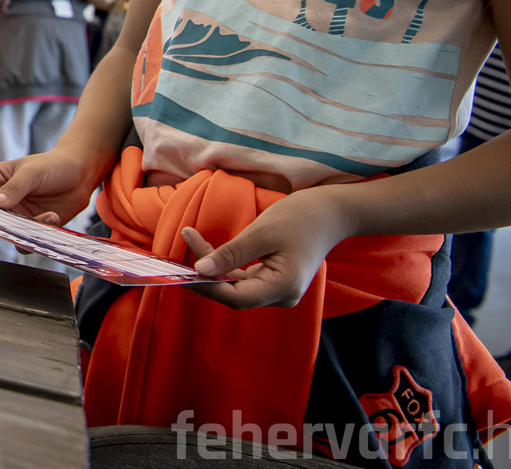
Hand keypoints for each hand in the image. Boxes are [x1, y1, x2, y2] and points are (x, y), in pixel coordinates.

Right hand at [0, 148, 104, 225]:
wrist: (80, 175)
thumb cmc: (53, 165)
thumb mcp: (31, 172)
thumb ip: (14, 187)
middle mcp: (2, 199)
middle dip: (5, 223)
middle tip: (20, 221)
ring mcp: (16, 215)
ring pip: (9, 232)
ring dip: (25, 230)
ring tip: (47, 217)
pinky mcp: (32, 227)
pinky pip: (27, 239)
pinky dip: (38, 235)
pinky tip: (53, 218)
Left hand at [180, 186, 356, 309]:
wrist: (329, 213)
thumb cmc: (299, 218)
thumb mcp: (261, 233)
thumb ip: (231, 254)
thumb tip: (200, 269)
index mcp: (283, 288)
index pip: (236, 298)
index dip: (206, 286)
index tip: (182, 268)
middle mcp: (281, 296)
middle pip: (233, 293)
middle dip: (205, 272)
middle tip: (181, 246)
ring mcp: (277, 290)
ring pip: (235, 285)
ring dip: (211, 265)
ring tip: (190, 236)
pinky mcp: (272, 280)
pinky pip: (242, 277)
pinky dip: (223, 263)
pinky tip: (205, 245)